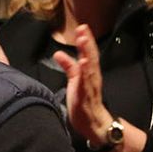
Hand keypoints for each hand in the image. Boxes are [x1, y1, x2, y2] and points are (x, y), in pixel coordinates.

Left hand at [51, 25, 113, 145]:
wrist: (93, 124)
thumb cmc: (83, 101)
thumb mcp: (74, 81)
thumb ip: (69, 67)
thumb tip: (59, 53)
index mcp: (89, 73)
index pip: (88, 54)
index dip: (86, 40)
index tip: (82, 27)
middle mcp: (92, 77)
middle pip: (91, 57)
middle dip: (87, 43)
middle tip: (83, 28)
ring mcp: (90, 87)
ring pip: (90, 67)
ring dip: (87, 53)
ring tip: (83, 40)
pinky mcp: (86, 97)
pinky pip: (86, 83)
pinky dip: (85, 72)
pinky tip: (82, 63)